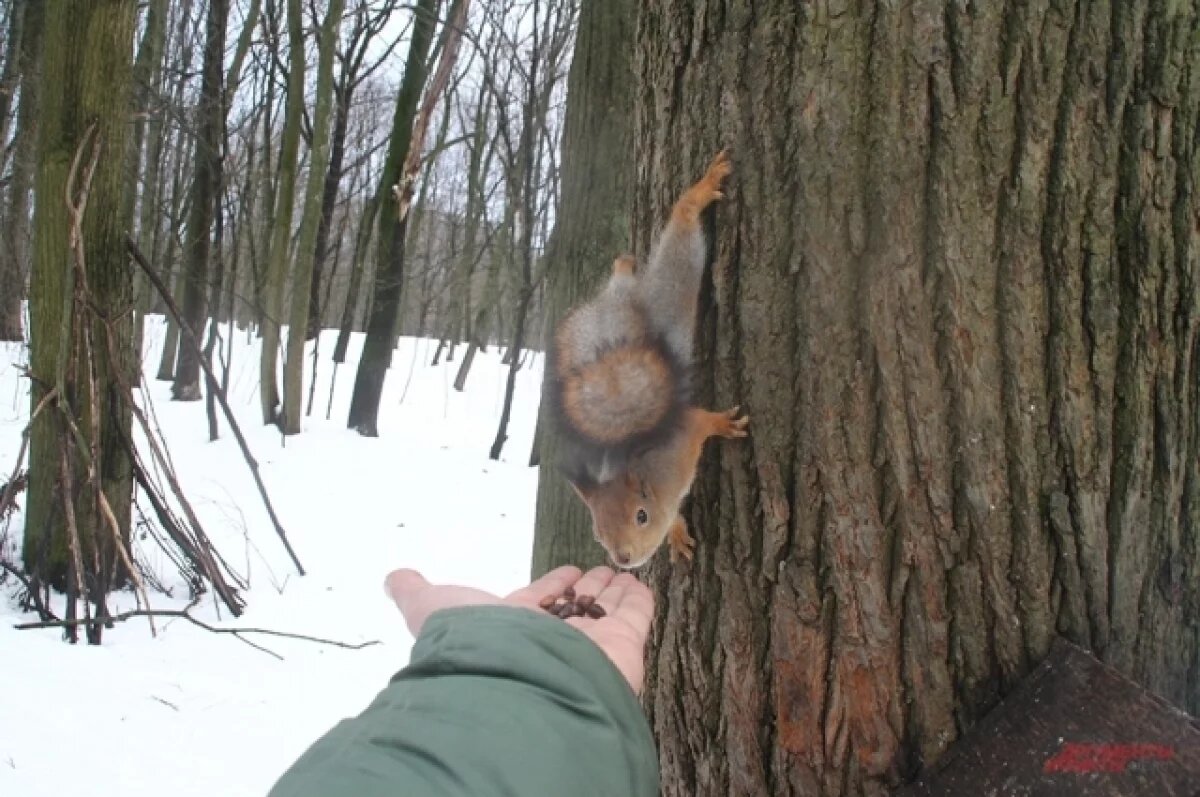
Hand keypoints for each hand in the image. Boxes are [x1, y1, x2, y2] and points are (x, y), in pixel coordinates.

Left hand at [384, 565, 653, 693]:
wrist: (521, 687)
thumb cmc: (476, 648)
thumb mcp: (433, 610)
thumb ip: (416, 594)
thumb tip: (392, 576)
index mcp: (511, 631)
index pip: (537, 604)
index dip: (551, 586)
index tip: (565, 572)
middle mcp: (550, 641)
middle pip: (574, 609)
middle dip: (586, 588)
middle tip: (600, 568)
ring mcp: (587, 647)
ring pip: (604, 611)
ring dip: (613, 590)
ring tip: (622, 569)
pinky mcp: (621, 648)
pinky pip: (634, 617)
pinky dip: (638, 600)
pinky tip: (640, 583)